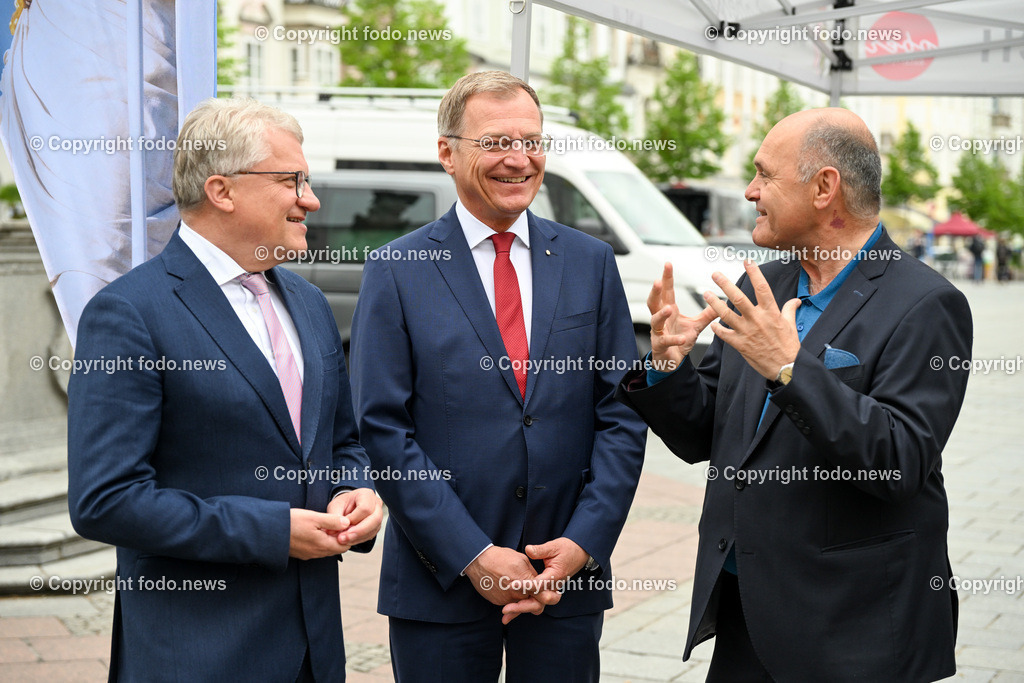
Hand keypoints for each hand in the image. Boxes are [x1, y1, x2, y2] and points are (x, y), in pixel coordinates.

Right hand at [288, 508, 350, 559]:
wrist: (268, 531)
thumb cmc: (291, 522)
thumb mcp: (315, 518)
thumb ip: (333, 521)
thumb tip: (347, 523)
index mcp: (323, 545)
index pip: (344, 546)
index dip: (347, 535)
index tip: (346, 524)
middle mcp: (316, 553)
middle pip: (336, 549)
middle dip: (340, 538)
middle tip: (338, 524)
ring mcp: (308, 554)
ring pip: (326, 550)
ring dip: (330, 540)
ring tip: (327, 526)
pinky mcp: (300, 553)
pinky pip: (316, 550)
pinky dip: (320, 543)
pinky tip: (316, 532)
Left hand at [327, 488, 381, 548]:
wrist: (346, 506)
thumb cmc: (342, 504)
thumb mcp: (335, 506)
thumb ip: (335, 517)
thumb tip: (335, 531)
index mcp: (366, 494)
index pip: (365, 508)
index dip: (353, 519)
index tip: (340, 526)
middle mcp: (376, 504)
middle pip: (375, 519)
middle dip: (358, 531)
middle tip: (343, 538)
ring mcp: (378, 515)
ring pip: (374, 529)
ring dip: (358, 537)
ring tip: (344, 541)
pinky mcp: (376, 526)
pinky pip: (371, 535)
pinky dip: (359, 539)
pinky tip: (349, 541)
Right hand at [465, 546, 559, 623]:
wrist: (478, 561)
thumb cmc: (501, 557)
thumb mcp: (522, 560)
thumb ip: (532, 574)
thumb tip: (538, 581)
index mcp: (526, 581)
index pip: (544, 596)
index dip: (550, 597)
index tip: (553, 595)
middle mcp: (517, 593)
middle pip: (534, 605)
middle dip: (537, 602)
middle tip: (540, 599)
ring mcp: (506, 599)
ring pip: (520, 605)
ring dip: (523, 601)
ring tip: (521, 592)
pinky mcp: (497, 602)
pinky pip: (508, 603)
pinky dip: (511, 599)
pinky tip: (507, 588)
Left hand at [499, 538, 585, 622]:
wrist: (580, 553)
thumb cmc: (567, 549)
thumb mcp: (554, 546)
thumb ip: (541, 550)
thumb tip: (528, 550)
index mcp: (555, 575)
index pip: (539, 584)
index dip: (525, 586)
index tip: (512, 585)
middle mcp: (554, 586)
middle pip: (538, 601)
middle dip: (522, 606)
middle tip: (506, 609)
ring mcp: (551, 590)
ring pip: (536, 604)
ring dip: (521, 609)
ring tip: (505, 613)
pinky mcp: (547, 590)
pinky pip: (536, 601)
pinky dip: (524, 606)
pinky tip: (511, 610)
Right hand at [648, 263, 718, 369]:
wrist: (671, 361)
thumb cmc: (679, 341)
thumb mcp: (696, 325)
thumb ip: (707, 314)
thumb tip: (721, 302)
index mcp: (669, 311)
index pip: (667, 291)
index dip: (667, 278)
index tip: (668, 264)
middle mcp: (661, 320)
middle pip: (654, 302)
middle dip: (655, 291)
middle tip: (658, 280)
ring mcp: (658, 332)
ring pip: (655, 320)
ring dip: (661, 314)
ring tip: (668, 309)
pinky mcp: (660, 346)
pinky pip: (665, 341)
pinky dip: (674, 339)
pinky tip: (682, 338)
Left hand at [705, 260, 800, 378]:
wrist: (785, 368)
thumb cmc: (788, 347)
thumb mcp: (790, 325)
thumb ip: (790, 310)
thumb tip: (796, 300)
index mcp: (771, 313)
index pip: (762, 288)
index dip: (755, 273)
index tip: (747, 261)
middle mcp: (758, 320)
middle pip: (739, 298)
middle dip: (726, 285)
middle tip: (716, 274)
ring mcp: (747, 332)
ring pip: (727, 314)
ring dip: (714, 303)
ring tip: (706, 293)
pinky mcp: (740, 344)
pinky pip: (725, 334)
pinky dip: (717, 328)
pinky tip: (712, 323)